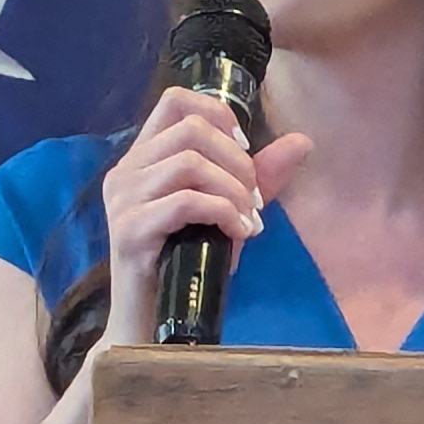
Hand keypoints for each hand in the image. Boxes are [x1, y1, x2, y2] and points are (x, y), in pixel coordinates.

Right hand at [98, 89, 310, 344]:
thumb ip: (260, 176)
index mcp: (143, 158)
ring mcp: (122, 200)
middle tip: (255, 200)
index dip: (217, 113)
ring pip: (189, 164)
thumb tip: (302, 140)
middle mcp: (125, 172)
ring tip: (248, 221)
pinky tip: (238, 234)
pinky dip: (223, 213)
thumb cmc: (188, 264)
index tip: (245, 148)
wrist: (153, 323)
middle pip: (190, 130)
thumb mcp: (228, 211)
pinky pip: (185, 203)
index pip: (174, 101)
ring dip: (233, 191)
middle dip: (237, 161)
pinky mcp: (128, 231)